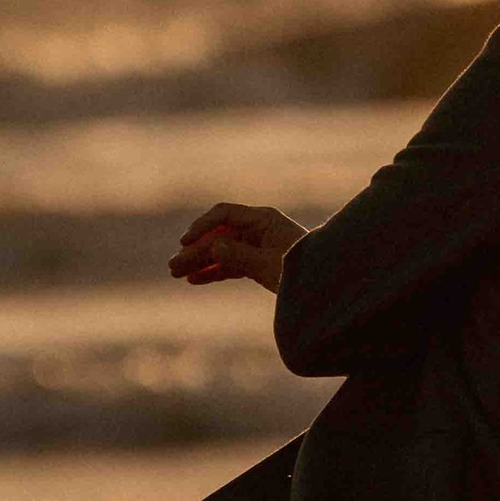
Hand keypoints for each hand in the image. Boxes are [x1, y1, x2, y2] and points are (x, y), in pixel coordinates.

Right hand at [169, 202, 306, 291]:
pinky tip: (195, 279)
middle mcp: (258, 229)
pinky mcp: (258, 263)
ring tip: (177, 274)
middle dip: (195, 250)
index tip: (185, 242)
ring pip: (222, 251)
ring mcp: (257, 246)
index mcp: (264, 219)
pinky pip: (231, 264)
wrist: (326, 286)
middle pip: (218, 234)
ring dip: (200, 261)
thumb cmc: (303, 270)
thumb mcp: (269, 265)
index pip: (224, 214)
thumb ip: (240, 256)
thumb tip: (212, 247)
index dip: (202, 226)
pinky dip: (214, 271)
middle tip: (173, 266)